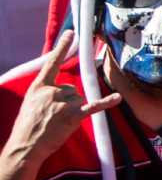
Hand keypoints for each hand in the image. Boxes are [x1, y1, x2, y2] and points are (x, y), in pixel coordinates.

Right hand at [3, 31, 118, 167]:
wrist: (26, 145)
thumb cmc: (28, 125)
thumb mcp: (31, 102)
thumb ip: (45, 92)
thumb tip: (60, 88)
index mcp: (39, 87)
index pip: (52, 63)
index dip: (61, 47)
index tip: (71, 33)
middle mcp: (52, 91)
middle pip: (72, 88)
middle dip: (68, 100)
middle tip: (55, 115)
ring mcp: (63, 103)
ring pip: (80, 98)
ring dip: (75, 109)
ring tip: (60, 121)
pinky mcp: (73, 115)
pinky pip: (93, 106)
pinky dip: (106, 103)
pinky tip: (117, 98)